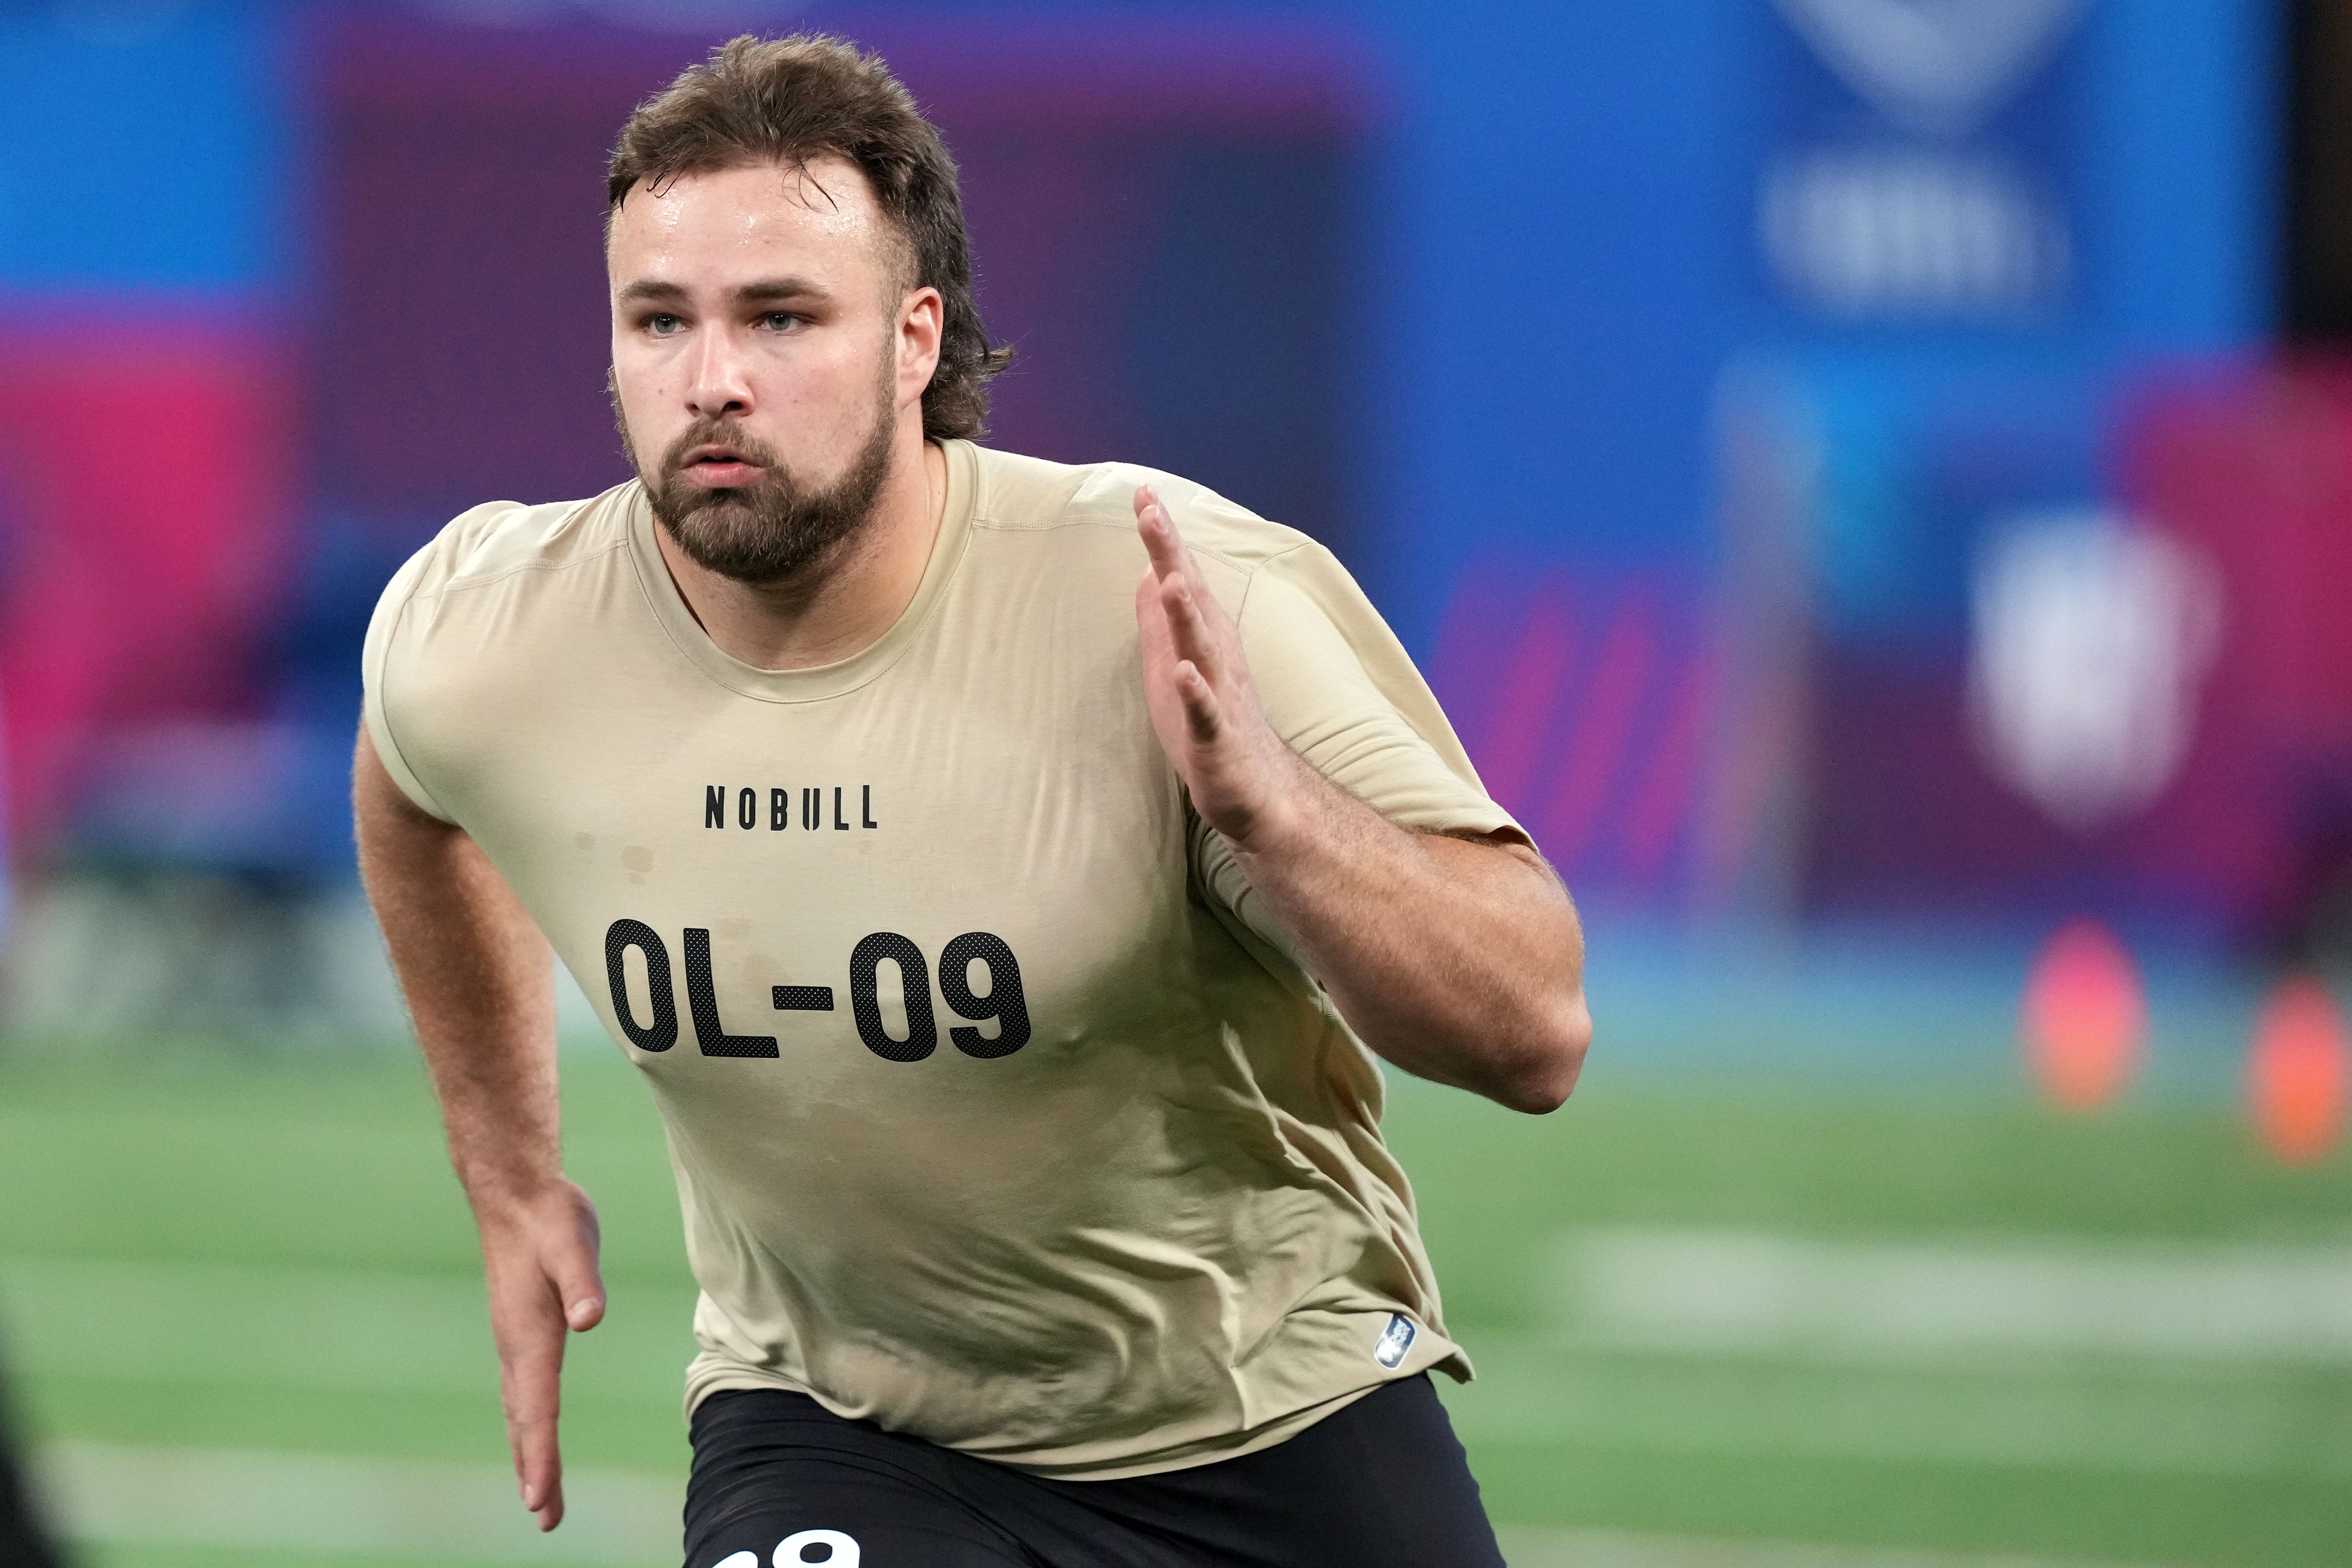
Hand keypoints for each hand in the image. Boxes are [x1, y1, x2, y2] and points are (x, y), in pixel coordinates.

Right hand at [477, 1180, 604, 1530]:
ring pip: (521, 1409)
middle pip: (526, 1421)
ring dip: (529, 1451)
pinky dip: (527, 1422)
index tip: (540, 1499)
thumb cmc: (549, 1217)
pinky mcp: (521, 1328)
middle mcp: (515, 1346)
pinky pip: (523, 1390)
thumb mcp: (572, 1241)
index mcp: (529, 1335)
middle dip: (535, 1470)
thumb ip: (581, 1281)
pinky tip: (531, 1431)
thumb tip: (589, 1318)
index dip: (539, 1454)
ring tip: (539, 1493)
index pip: (536, 1407)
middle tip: (546, 1518)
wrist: (515, 1193)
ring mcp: (514, 1339)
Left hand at [1133, 485, 1303, 847]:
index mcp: (1203, 638)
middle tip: (1151, 510)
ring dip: (1187, 615)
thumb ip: (1160, 621)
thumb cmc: (1211, 724)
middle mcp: (1215, 657)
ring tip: (1169, 580)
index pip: (1179, 577)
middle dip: (1171, 555)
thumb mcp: (1172, 667)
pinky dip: (1197, 692)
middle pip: (1191, 598)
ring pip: (1202, 649)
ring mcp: (1219, 696)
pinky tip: (1185, 672)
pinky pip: (1208, 713)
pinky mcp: (1219, 739)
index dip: (1162, 539)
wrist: (1257, 790)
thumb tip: (1148, 573)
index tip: (1142, 493)